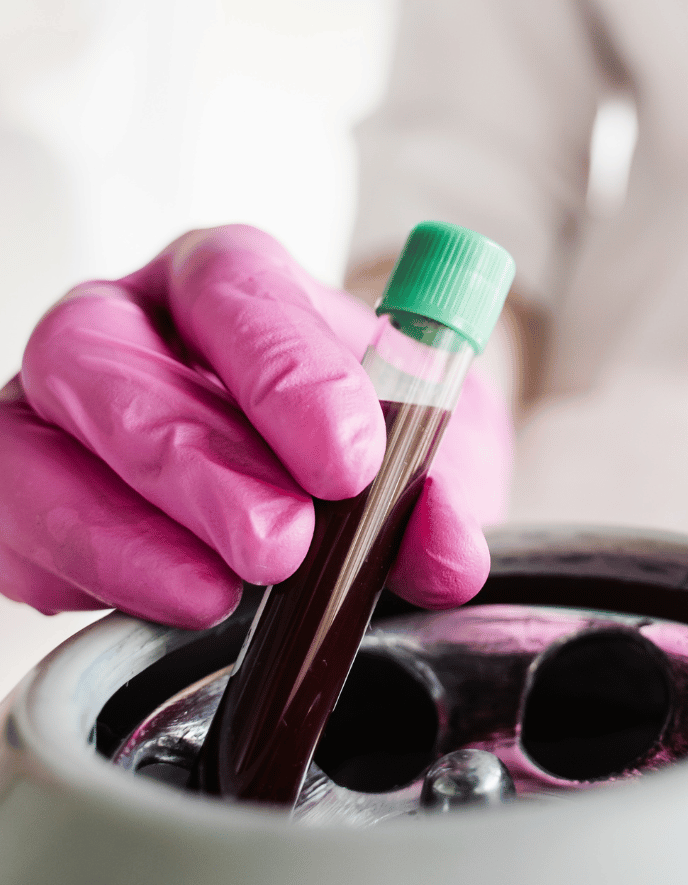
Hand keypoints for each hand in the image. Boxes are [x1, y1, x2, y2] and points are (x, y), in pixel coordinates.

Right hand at [0, 225, 512, 628]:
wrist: (314, 478)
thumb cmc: (361, 444)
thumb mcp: (430, 453)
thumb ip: (440, 491)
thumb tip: (446, 550)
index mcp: (232, 285)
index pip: (234, 287)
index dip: (284, 371)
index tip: (349, 464)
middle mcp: (131, 327)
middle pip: (105, 356)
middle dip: (194, 462)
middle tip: (280, 545)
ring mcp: (62, 406)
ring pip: (33, 444)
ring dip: (122, 531)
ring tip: (217, 594)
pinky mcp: (28, 484)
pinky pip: (10, 520)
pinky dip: (80, 570)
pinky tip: (164, 599)